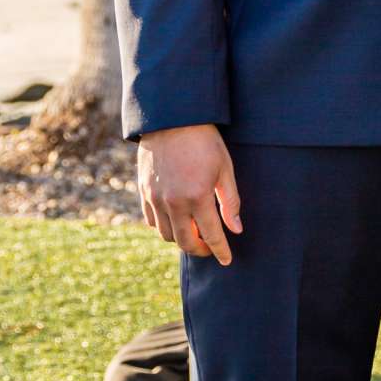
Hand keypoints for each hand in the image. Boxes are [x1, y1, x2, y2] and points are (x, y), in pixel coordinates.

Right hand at [137, 125, 242, 264]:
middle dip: (200, 250)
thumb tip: (236, 229)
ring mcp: (156, 199)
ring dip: (182, 239)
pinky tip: (176, 220)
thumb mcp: (225, 169)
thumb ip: (230, 202)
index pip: (212, 236)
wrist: (172, 119)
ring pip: (167, 235)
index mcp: (197, 197)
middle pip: (185, 243)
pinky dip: (165, 227)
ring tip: (194, 232)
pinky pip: (152, 221)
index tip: (227, 260)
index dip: (221, 251)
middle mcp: (173, 203)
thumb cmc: (204, 142)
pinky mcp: (144, 192)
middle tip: (210, 247)